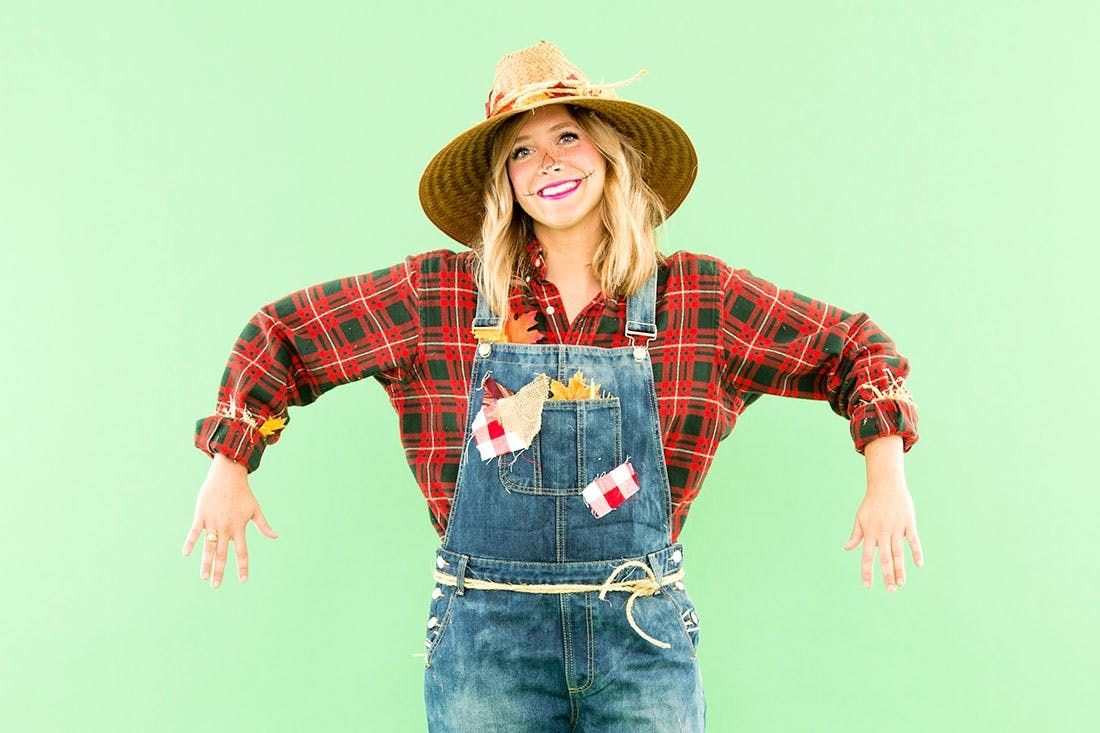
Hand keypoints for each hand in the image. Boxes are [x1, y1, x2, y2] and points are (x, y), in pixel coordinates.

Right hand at [182, 453, 278, 588]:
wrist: (228, 475)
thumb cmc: (243, 493)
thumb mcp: (255, 509)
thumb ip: (263, 526)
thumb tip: (276, 536)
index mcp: (239, 528)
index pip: (242, 552)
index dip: (243, 567)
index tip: (243, 581)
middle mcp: (226, 528)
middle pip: (223, 554)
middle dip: (220, 571)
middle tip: (216, 586)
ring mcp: (213, 522)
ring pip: (209, 547)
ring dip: (206, 563)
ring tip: (204, 577)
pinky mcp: (201, 515)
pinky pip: (194, 532)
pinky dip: (190, 543)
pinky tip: (186, 554)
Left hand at [842, 474, 923, 590]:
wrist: (886, 485)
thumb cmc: (871, 503)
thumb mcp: (860, 517)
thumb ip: (856, 535)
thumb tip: (846, 549)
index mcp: (870, 533)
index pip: (867, 557)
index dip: (867, 572)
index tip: (867, 586)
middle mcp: (883, 532)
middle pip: (885, 558)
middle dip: (887, 576)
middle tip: (890, 590)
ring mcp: (897, 528)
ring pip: (899, 553)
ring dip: (900, 569)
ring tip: (901, 584)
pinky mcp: (909, 523)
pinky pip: (913, 540)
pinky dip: (916, 552)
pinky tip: (918, 565)